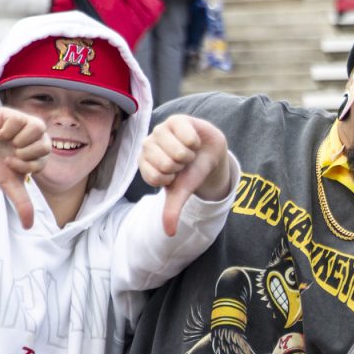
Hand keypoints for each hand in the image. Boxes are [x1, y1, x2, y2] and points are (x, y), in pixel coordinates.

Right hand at [0, 109, 49, 228]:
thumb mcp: (7, 184)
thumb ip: (21, 203)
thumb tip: (28, 227)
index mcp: (38, 154)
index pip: (43, 162)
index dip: (25, 166)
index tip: (9, 164)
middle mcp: (35, 138)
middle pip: (46, 145)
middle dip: (25, 154)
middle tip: (9, 154)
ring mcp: (24, 124)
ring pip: (38, 128)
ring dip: (20, 140)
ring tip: (6, 141)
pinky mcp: (11, 113)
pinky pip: (19, 119)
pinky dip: (7, 129)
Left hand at [139, 114, 230, 236]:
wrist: (209, 154)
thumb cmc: (190, 172)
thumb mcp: (181, 192)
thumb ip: (172, 210)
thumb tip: (169, 233)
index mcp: (144, 163)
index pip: (155, 177)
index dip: (171, 179)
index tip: (175, 175)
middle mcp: (148, 144)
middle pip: (167, 164)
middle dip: (182, 167)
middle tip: (183, 163)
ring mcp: (161, 130)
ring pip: (178, 151)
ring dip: (190, 155)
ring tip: (188, 152)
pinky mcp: (176, 120)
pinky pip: (188, 137)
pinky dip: (196, 142)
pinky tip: (194, 140)